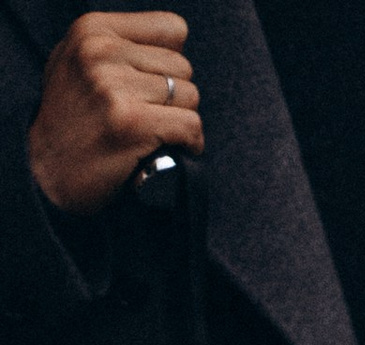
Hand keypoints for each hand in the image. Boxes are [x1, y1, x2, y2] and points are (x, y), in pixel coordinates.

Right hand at [30, 12, 199, 213]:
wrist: (46, 169)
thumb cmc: (69, 118)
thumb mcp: (79, 61)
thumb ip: (117, 44)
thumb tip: (174, 41)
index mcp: (92, 30)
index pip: (170, 28)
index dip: (171, 61)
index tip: (157, 84)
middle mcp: (101, 52)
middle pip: (181, 66)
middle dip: (176, 96)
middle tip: (155, 116)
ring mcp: (115, 87)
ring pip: (189, 96)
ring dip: (182, 121)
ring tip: (159, 133)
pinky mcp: (131, 123)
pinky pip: (190, 126)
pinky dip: (191, 142)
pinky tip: (175, 149)